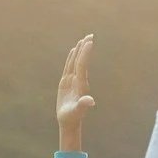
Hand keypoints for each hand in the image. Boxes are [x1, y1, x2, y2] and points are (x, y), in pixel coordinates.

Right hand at [57, 35, 95, 149]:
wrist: (69, 122)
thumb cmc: (72, 117)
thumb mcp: (77, 112)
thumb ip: (83, 105)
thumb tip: (90, 101)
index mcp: (81, 84)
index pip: (83, 66)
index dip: (85, 54)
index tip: (89, 42)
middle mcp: (79, 80)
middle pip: (81, 61)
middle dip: (85, 49)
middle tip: (90, 35)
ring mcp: (73, 81)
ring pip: (76, 62)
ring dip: (79, 51)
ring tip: (83, 40)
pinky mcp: (67, 83)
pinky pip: (70, 67)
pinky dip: (71, 58)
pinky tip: (73, 51)